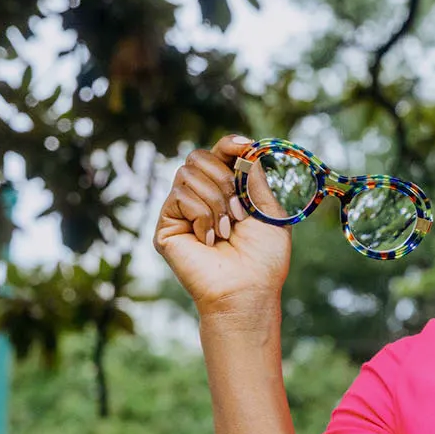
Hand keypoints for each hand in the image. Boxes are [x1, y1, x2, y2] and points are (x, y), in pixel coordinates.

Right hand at [153, 135, 290, 319]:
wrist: (247, 289)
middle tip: (240, 213)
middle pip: (199, 157)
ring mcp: (181, 210)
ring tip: (226, 231)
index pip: (219, 154)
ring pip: (188, 174)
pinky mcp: (167, 225)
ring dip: (216, 202)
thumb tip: (245, 149)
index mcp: (226, 191)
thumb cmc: (263, 258)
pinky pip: (179, 196)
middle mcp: (200, 196)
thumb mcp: (268, 210)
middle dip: (224, 179)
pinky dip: (201, 215)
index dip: (228, 144)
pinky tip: (209, 240)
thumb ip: (254, 177)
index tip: (244, 145)